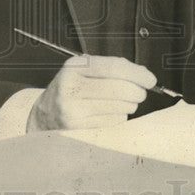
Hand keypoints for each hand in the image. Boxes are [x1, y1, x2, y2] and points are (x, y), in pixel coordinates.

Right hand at [26, 55, 156, 131]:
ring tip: (122, 102)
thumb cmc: (72, 88)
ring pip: (120, 107)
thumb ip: (111, 67)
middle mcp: (71, 87)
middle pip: (119, 89)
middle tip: (140, 93)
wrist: (44, 114)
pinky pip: (113, 122)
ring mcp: (72, 109)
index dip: (137, 74)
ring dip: (129, 105)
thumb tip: (143, 75)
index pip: (113, 68)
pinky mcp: (77, 127)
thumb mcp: (84, 69)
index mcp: (74, 67)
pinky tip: (111, 112)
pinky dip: (119, 117)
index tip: (150, 79)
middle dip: (137, 91)